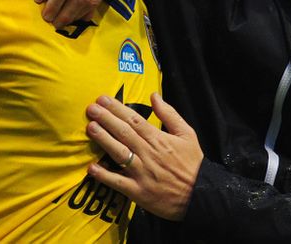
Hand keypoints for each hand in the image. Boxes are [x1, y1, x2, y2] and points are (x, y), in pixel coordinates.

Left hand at [85, 93, 202, 220]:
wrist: (200, 195)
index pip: (134, 120)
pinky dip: (104, 175)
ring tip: (90, 127)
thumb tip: (154, 95)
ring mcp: (141, 173)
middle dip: (105, 119)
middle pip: (124, 133)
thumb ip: (170, 114)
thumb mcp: (187, 134)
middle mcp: (148, 154)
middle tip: (90, 108)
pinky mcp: (138, 191)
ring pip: (119, 153)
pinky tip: (91, 167)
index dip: (117, 109)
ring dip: (103, 140)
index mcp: (159, 139)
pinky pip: (118, 182)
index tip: (103, 99)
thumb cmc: (192, 164)